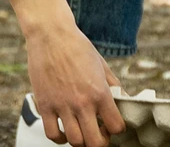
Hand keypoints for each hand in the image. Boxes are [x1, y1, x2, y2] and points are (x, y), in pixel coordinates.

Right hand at [9, 0, 125, 146]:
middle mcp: (82, 102)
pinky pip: (52, 133)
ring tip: (79, 130)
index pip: (116, 127)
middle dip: (99, 142)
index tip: (110, 124)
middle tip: (97, 134)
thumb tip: (125, 100)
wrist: (51, 33)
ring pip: (74, 141)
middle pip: (95, 143)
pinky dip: (59, 138)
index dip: (115, 129)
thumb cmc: (77, 46)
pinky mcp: (45, 105)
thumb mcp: (101, 64)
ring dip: (79, 140)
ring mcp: (62, 105)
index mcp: (100, 92)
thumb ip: (114, 85)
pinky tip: (62, 129)